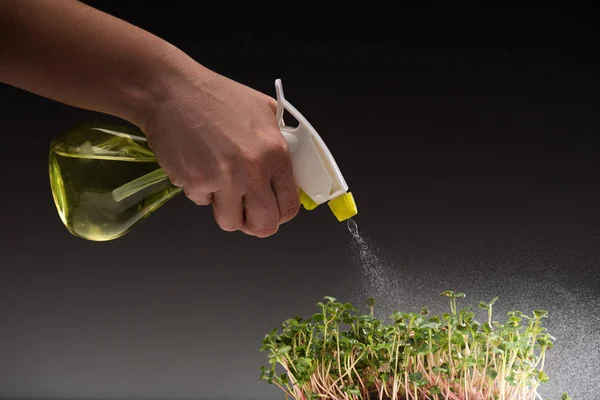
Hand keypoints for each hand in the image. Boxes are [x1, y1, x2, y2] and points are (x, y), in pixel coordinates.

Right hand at [140, 64, 299, 237]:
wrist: (171, 91)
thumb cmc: (215, 96)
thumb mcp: (263, 110)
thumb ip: (280, 141)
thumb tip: (288, 169)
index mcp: (274, 153)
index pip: (289, 205)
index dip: (281, 214)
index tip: (274, 211)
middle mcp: (252, 170)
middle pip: (264, 226)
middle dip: (256, 225)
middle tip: (248, 213)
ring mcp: (223, 179)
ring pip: (230, 222)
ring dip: (226, 210)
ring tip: (221, 186)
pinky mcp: (195, 183)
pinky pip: (202, 202)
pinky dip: (200, 190)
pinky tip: (198, 165)